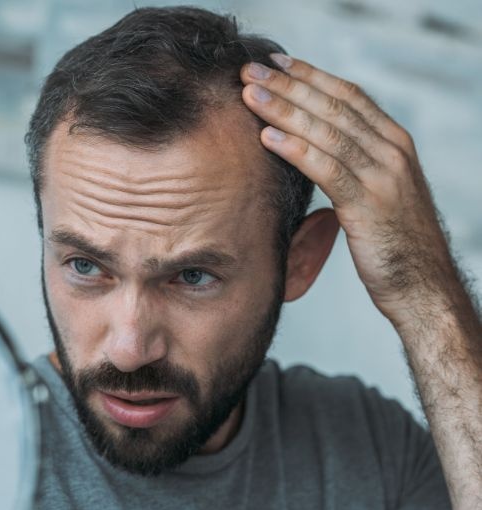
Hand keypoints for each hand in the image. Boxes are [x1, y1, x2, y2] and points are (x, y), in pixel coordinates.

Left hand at [240, 54, 459, 325]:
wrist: (422, 285)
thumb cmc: (393, 241)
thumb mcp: (377, 191)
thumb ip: (354, 163)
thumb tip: (314, 146)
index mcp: (394, 142)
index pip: (348, 95)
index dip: (310, 76)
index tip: (275, 63)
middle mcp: (392, 151)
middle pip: (333, 106)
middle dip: (289, 85)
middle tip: (250, 71)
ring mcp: (384, 175)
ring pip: (327, 131)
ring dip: (284, 110)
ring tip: (249, 96)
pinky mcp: (370, 205)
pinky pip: (327, 169)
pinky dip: (296, 150)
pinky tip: (267, 138)